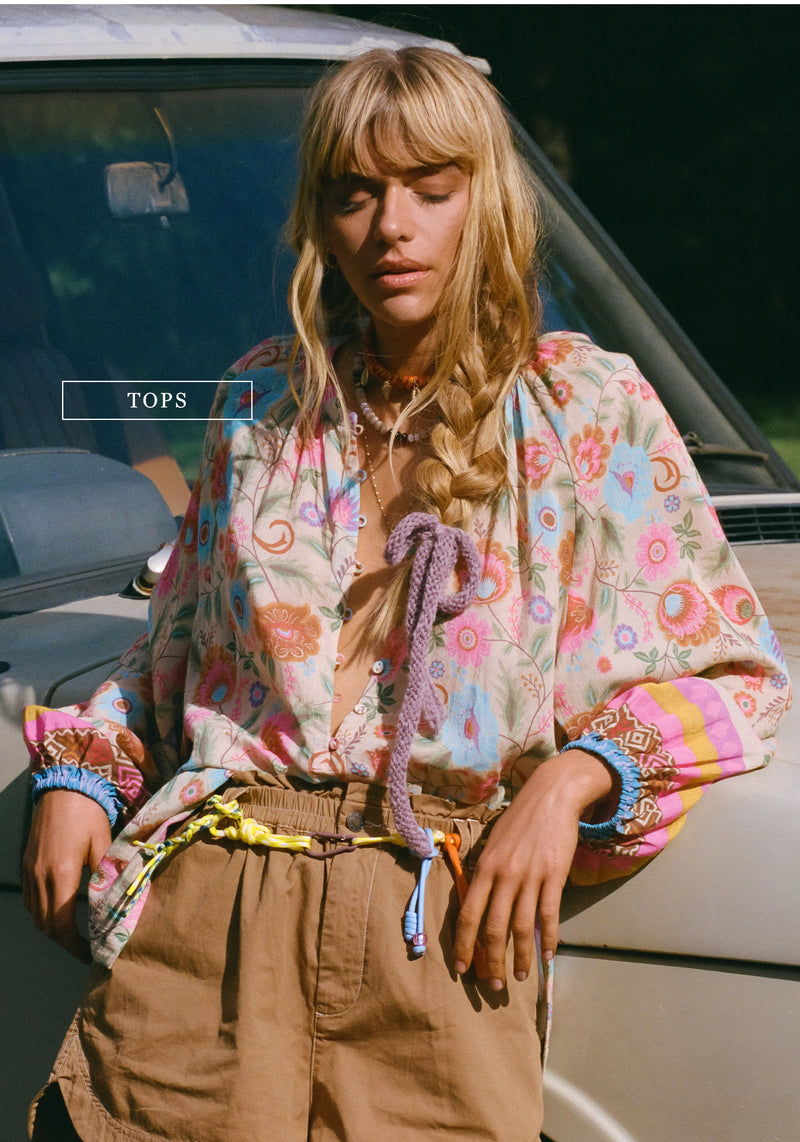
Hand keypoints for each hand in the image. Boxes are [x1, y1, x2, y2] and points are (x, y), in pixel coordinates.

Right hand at [22, 789, 111, 962]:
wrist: (64, 785)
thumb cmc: (88, 811)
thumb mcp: (104, 842)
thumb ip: (108, 874)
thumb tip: (121, 899)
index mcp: (61, 873)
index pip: (62, 924)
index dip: (74, 944)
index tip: (90, 952)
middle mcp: (40, 875)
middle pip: (46, 924)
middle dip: (64, 941)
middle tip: (84, 947)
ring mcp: (30, 870)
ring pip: (35, 913)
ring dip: (52, 928)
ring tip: (74, 933)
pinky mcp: (28, 863)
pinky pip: (31, 898)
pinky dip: (43, 911)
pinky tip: (60, 908)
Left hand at [452, 750, 613, 989]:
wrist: (551, 796)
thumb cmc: (519, 819)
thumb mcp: (494, 842)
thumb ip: (486, 871)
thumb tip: (477, 901)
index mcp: (485, 867)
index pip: (468, 914)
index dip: (463, 944)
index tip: (461, 968)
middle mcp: (505, 875)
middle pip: (494, 928)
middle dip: (490, 961)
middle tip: (492, 986)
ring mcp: (531, 877)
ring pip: (521, 928)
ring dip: (519, 957)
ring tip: (518, 977)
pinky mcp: (554, 877)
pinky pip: (549, 916)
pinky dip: (548, 940)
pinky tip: (547, 956)